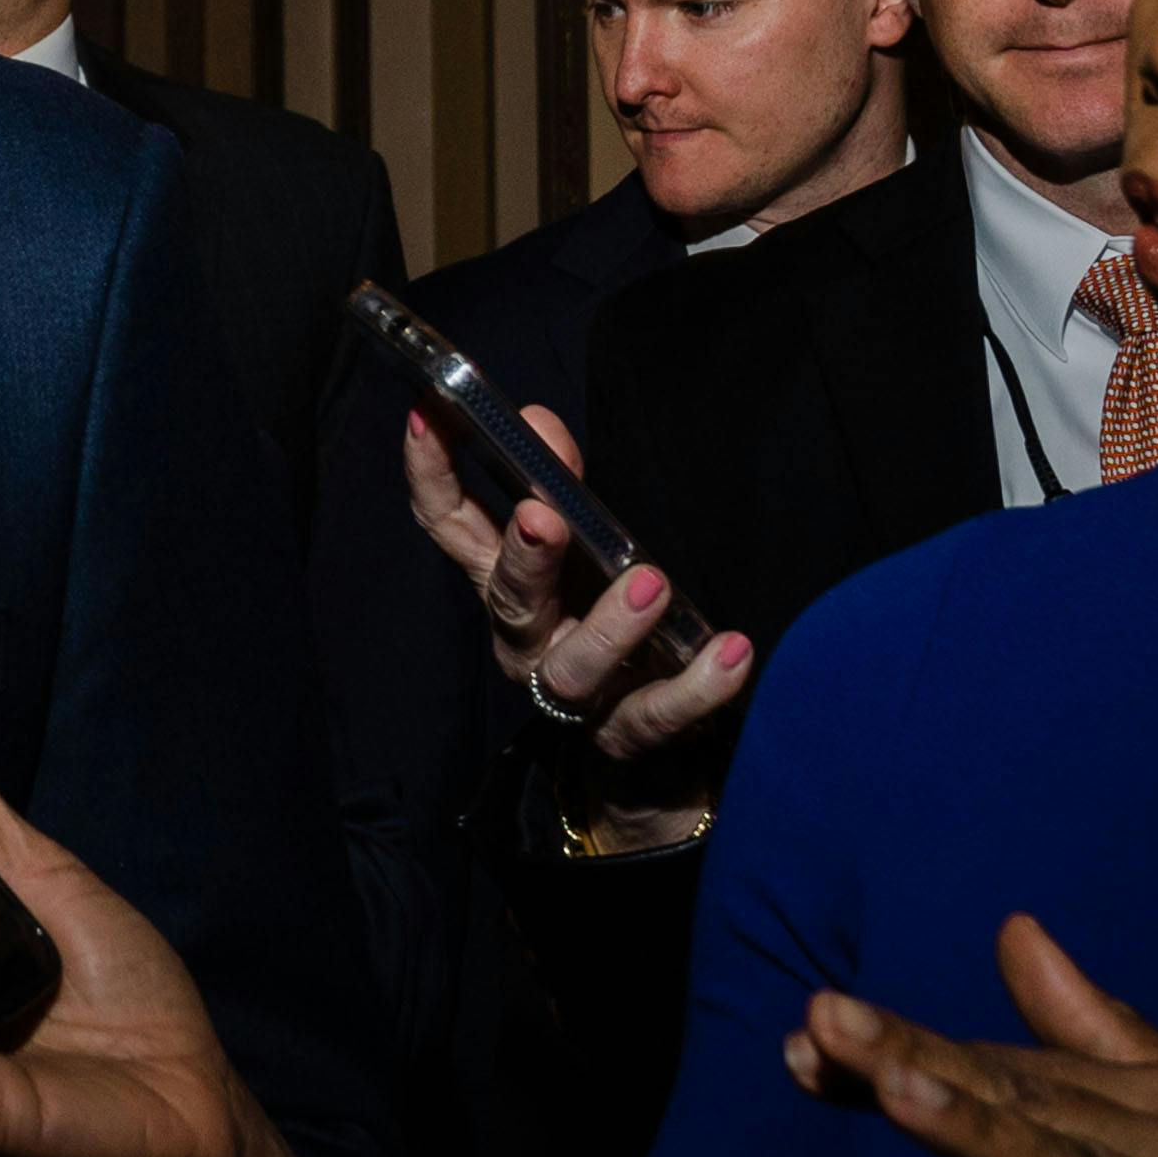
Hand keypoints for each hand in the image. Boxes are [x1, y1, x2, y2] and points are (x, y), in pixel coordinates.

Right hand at [395, 400, 749, 804]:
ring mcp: (576, 694)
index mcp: (505, 583)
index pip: (450, 526)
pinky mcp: (629, 733)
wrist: (645, 739)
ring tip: (651, 584)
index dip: (431, 475)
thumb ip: (561, 483)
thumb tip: (537, 421)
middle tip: (544, 517)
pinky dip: (695, 687)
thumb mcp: (582, 545)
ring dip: (609, 626)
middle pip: (509, 601)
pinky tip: (730, 651)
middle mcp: (526, 639)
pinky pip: (657, 715)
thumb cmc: (602, 614)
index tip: (427, 417)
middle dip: (523, 558)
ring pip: (574, 669)